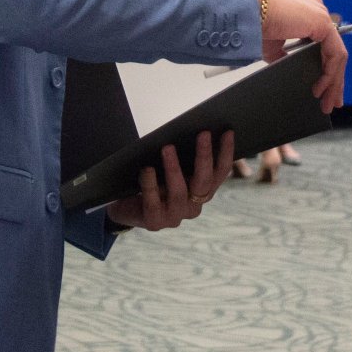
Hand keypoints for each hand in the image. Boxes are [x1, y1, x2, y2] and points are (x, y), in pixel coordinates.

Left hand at [106, 131, 232, 231]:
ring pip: (179, 192)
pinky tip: (147, 169)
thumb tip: (189, 129)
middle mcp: (193, 206)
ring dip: (174, 168)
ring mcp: (174, 216)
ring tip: (167, 147)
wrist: (123, 207)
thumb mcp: (169, 167)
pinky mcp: (154, 222)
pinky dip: (150, 184)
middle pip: (204, 182)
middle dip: (205, 156)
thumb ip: (182, 157)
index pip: (220, 173)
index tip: (227, 132)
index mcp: (201, 192)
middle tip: (203, 133)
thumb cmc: (151, 181)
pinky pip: (154, 203)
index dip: (226, 153)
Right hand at [260, 0, 346, 111]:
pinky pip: (335, 54)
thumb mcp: (274, 45)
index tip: (324, 88)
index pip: (326, 44)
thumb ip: (286, 54)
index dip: (327, 68)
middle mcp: (318, 12)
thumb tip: (289, 66)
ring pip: (337, 54)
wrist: (249, 13)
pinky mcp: (323, 23)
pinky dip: (330, 73)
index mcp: (308, 13)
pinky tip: (322, 87)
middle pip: (334, 50)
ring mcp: (322, 16)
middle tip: (332, 101)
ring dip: (334, 81)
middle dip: (335, 79)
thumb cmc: (256, 23)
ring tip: (327, 101)